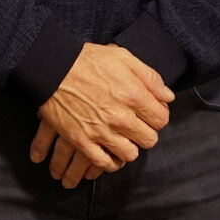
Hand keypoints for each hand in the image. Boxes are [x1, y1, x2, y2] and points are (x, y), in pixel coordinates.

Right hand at [29, 44, 171, 185]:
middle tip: (137, 126)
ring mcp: (100, 131)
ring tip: (123, 139)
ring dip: (129, 147)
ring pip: (129, 154)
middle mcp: (119, 116)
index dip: (158, 116)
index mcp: (132, 95)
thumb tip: (167, 96)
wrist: (53, 67)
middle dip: (146, 133)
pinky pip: (104, 163)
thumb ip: (149, 76)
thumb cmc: (87, 60)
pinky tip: (109, 152)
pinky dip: (109, 161)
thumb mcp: (123, 57)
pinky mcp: (82, 140)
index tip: (151, 114)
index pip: (161, 119)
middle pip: (149, 139)